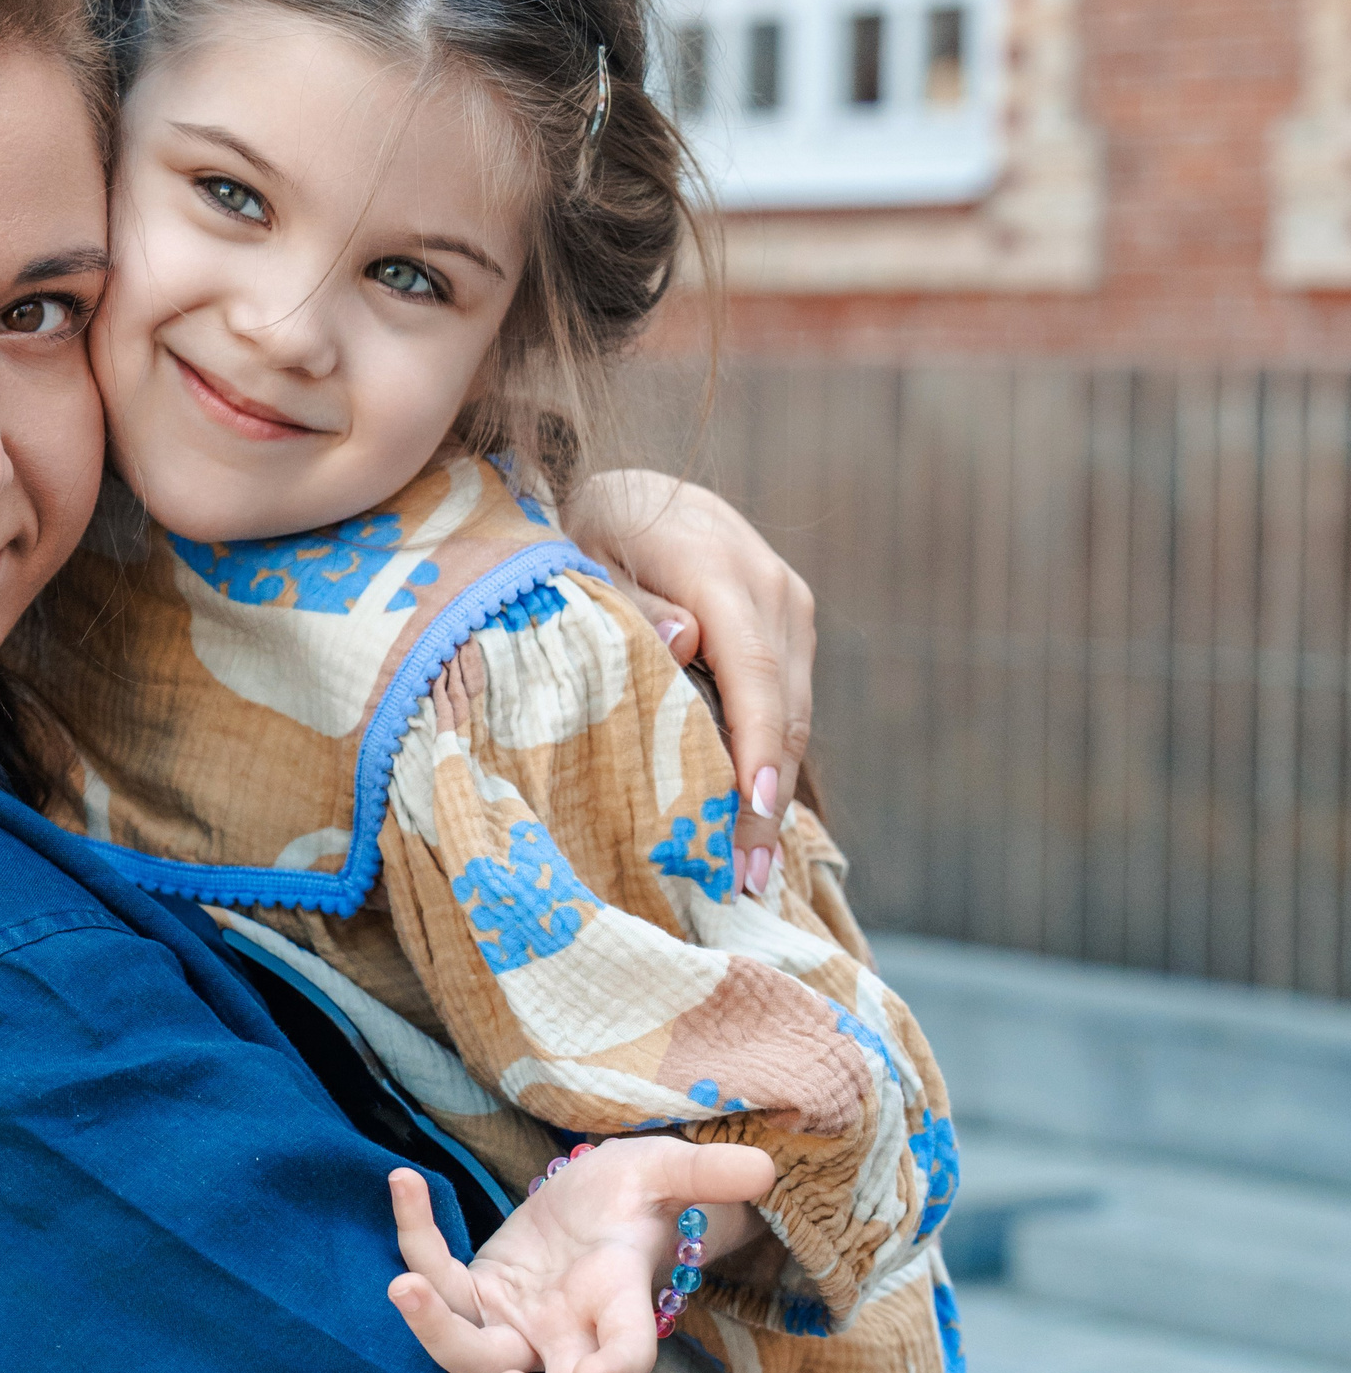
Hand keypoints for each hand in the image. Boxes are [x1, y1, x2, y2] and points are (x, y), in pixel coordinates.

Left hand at [384, 1139, 775, 1372]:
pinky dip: (414, 1235)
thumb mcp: (666, 1171)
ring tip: (405, 1284)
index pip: (628, 1354)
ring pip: (473, 1359)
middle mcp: (568, 1334)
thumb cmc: (638, 1193)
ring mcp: (516, 1322)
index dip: (619, 1370)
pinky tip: (405, 1179)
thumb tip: (763, 1170)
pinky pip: (436, 1277)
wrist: (595, 1196)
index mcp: (620, 1307)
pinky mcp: (473, 1294)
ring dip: (435, 1331)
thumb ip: (704, 1173)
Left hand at [560, 469, 814, 891]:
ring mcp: (787, 607)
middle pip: (784, 708)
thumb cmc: (585, 528)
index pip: (754, 672)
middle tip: (743, 882)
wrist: (630, 490)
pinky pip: (785, 703)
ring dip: (772, 792)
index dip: (757, 747)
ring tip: (747, 872)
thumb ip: (624, 600)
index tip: (750, 812)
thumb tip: (683, 644)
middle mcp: (770, 588)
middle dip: (767, 799)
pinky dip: (768, 761)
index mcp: (718, 567)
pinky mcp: (787, 628)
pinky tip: (746, 821)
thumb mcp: (579, 554)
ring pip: (794, 713)